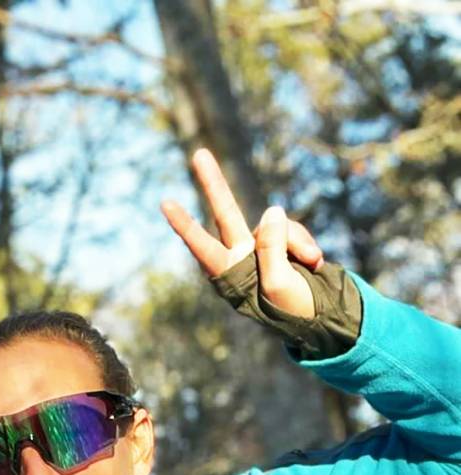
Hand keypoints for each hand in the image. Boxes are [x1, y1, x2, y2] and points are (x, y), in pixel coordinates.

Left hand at [161, 148, 321, 318]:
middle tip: (198, 154)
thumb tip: (272, 208)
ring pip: (278, 225)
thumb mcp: (280, 283)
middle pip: (225, 213)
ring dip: (299, 242)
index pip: (204, 246)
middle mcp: (240, 255)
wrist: (316, 312)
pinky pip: (293, 229)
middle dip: (213, 183)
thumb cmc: (290, 306)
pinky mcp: (281, 239)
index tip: (165, 203)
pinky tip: (315, 262)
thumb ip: (273, 247)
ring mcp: (260, 245)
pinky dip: (307, 243)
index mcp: (230, 272)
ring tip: (312, 265)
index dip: (186, 225)